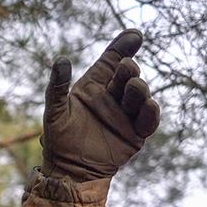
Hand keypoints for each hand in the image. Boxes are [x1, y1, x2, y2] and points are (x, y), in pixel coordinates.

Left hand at [42, 29, 160, 181]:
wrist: (69, 170)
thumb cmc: (59, 139)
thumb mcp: (55, 111)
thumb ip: (57, 87)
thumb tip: (61, 60)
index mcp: (95, 86)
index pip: (112, 60)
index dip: (123, 46)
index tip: (134, 35)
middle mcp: (114, 96)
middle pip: (128, 75)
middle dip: (129, 69)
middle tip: (125, 68)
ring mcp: (127, 113)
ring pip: (140, 94)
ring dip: (139, 88)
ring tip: (133, 86)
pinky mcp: (137, 132)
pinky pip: (149, 119)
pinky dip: (150, 112)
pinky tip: (148, 105)